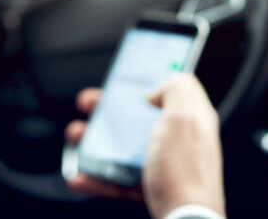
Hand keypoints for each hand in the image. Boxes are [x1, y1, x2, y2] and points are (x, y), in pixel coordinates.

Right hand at [65, 75, 224, 217]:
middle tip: (89, 104)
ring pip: (123, 148)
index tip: (121, 78)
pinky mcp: (150, 191)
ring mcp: (163, 167)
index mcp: (191, 119)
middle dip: (108, 110)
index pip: (170, 90)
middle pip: (138, 117)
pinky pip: (117, 180)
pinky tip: (80, 176)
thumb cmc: (186, 173)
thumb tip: (157, 92)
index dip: (145, 81)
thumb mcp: (185, 115)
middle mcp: (178, 141)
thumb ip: (177, 88)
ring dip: (94, 142)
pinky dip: (96, 178)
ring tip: (76, 137)